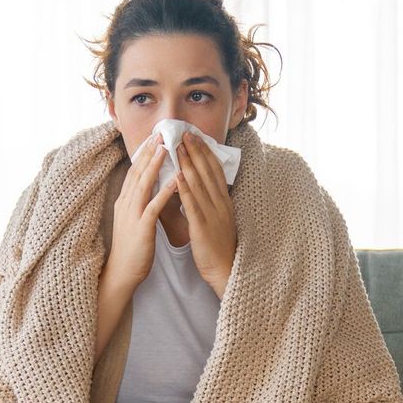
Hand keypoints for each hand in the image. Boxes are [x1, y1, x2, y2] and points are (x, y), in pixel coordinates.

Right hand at [106, 132, 176, 286]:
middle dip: (149, 152)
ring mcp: (132, 215)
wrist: (121, 273)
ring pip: (143, 185)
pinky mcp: (141, 229)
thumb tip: (149, 186)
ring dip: (155, 165)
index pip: (134, 171)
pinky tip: (174, 182)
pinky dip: (163, 193)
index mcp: (125, 201)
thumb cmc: (131, 248)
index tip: (154, 137)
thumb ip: (139, 202)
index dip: (144, 153)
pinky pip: (153, 207)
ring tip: (166, 148)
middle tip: (160, 133)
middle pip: (137, 172)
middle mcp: (126, 204)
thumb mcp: (133, 219)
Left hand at [176, 130, 237, 297]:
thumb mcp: (218, 219)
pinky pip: (193, 204)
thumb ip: (209, 202)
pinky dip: (185, 189)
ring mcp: (212, 214)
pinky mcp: (203, 227)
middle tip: (184, 133)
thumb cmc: (219, 246)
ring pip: (199, 184)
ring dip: (188, 163)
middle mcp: (220, 203)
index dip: (205, 152)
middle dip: (195, 151)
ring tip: (178, 147)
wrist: (225, 270)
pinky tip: (177, 175)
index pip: (214, 171)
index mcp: (224, 201)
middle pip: (207, 172)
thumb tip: (198, 187)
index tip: (195, 137)